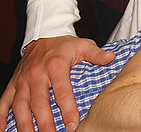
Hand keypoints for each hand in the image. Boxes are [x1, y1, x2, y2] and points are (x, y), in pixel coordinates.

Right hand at [0, 36, 114, 131]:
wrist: (44, 35)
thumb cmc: (65, 45)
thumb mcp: (83, 45)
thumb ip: (96, 54)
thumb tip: (111, 58)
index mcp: (55, 66)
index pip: (62, 92)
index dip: (68, 109)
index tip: (73, 124)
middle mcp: (36, 74)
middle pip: (39, 103)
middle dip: (45, 122)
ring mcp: (22, 81)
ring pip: (20, 106)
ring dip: (24, 124)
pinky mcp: (13, 84)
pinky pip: (4, 102)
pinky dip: (1, 117)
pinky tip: (3, 131)